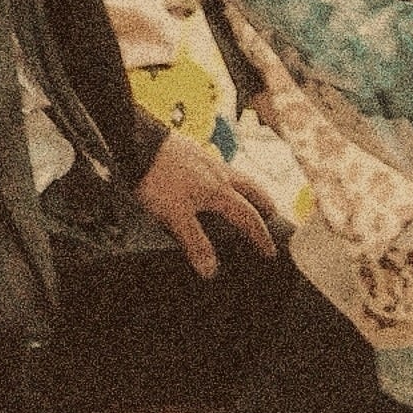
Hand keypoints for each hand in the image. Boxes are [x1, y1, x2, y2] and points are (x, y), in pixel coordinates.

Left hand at [134, 133, 276, 278]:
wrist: (140, 143)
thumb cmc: (158, 176)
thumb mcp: (176, 216)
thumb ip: (195, 242)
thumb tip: (210, 269)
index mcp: (219, 191)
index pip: (248, 217)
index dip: (260, 235)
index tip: (269, 249)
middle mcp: (220, 174)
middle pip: (252, 189)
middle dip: (264, 203)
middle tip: (272, 214)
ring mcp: (208, 161)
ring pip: (238, 177)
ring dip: (249, 189)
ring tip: (248, 197)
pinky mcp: (195, 153)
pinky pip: (221, 168)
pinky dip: (228, 179)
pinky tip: (216, 182)